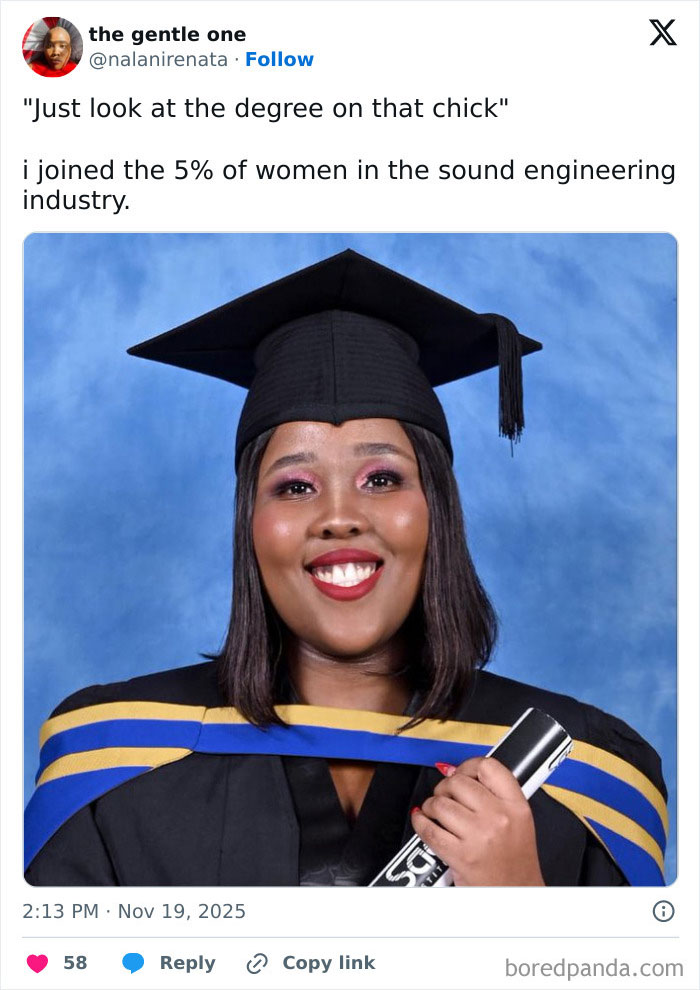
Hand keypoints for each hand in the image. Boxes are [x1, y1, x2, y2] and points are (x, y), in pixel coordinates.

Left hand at [411, 757, 544, 885]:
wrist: (516, 897)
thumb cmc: (515, 862)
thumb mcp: (518, 821)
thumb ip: (493, 794)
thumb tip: (453, 770)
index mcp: (516, 807)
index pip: (488, 767)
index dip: (468, 765)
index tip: (460, 771)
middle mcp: (499, 818)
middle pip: (458, 782)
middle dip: (446, 787)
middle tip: (446, 796)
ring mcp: (479, 836)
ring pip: (440, 803)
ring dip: (432, 805)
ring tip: (435, 811)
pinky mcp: (460, 855)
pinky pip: (429, 829)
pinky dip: (420, 821)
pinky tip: (422, 820)